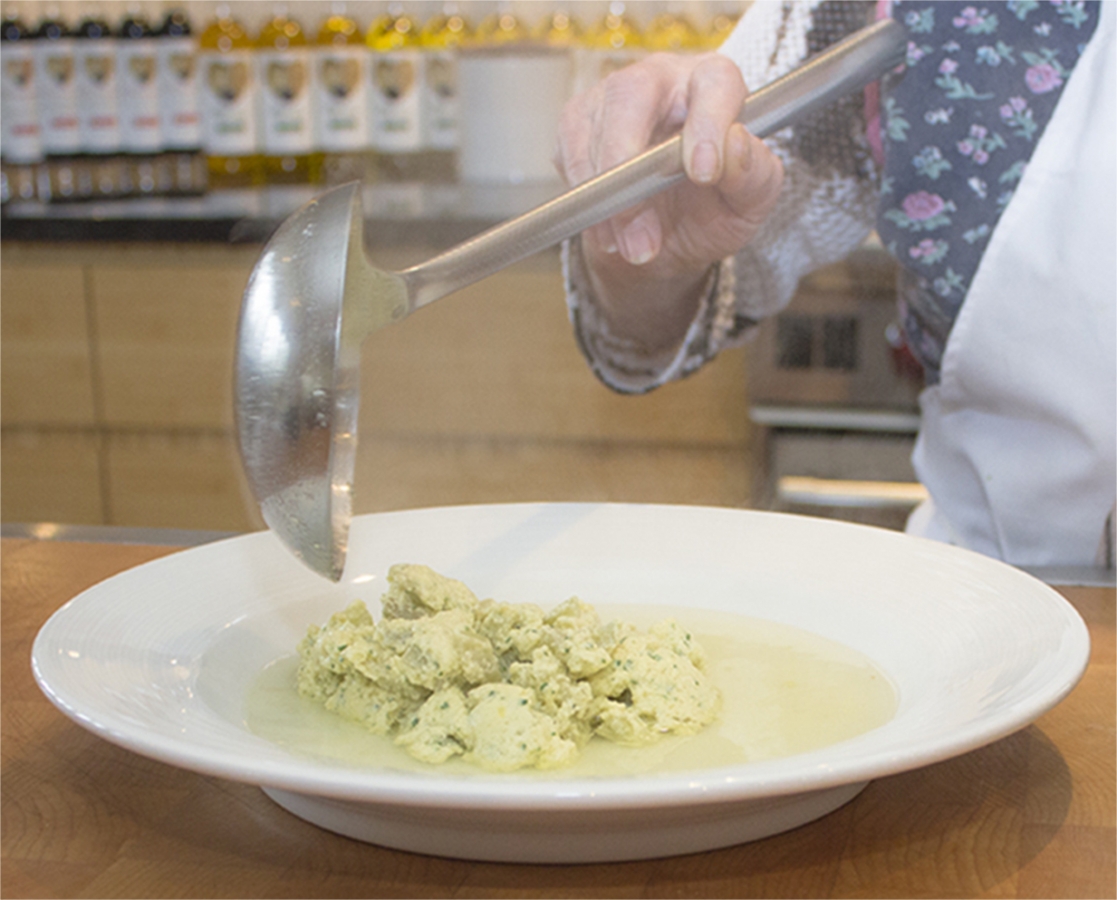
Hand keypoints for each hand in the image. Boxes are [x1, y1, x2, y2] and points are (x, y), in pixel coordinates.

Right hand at [555, 52, 783, 353]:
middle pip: (631, 94)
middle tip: (644, 224)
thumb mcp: (749, 203)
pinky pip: (569, 157)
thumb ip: (754, 175)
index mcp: (714, 85)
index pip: (714, 84)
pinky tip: (610, 232)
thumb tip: (735, 146)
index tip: (703, 173)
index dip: (707, 125)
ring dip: (609, 200)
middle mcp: (661, 80)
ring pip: (593, 132)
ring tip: (635, 247)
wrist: (666, 242)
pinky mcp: (578, 125)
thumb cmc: (712, 209)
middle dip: (630, 162)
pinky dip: (588, 203)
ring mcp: (611, 98)